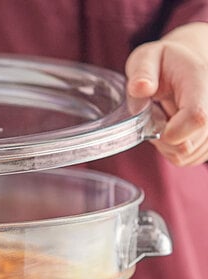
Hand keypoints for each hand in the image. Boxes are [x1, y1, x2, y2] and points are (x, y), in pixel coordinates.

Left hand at [126, 22, 207, 165]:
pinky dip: (174, 151)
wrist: (186, 65)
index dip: (172, 133)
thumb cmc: (164, 62)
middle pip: (190, 143)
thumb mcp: (147, 57)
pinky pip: (189, 159)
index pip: (198, 117)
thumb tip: (141, 87)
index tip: (156, 127)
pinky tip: (174, 131)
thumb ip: (142, 71)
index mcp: (200, 81)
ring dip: (168, 146)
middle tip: (156, 118)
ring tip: (166, 121)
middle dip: (163, 140)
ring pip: (188, 155)